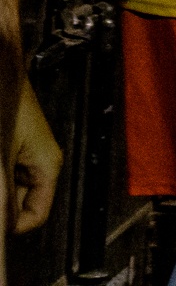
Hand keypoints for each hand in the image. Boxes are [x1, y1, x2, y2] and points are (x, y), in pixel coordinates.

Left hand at [12, 84, 57, 232]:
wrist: (1, 70)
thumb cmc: (7, 102)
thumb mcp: (4, 157)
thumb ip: (5, 195)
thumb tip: (8, 226)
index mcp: (49, 166)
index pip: (34, 217)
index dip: (10, 227)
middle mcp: (41, 162)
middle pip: (19, 204)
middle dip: (2, 204)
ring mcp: (26, 154)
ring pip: (9, 190)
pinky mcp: (13, 146)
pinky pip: (5, 175)